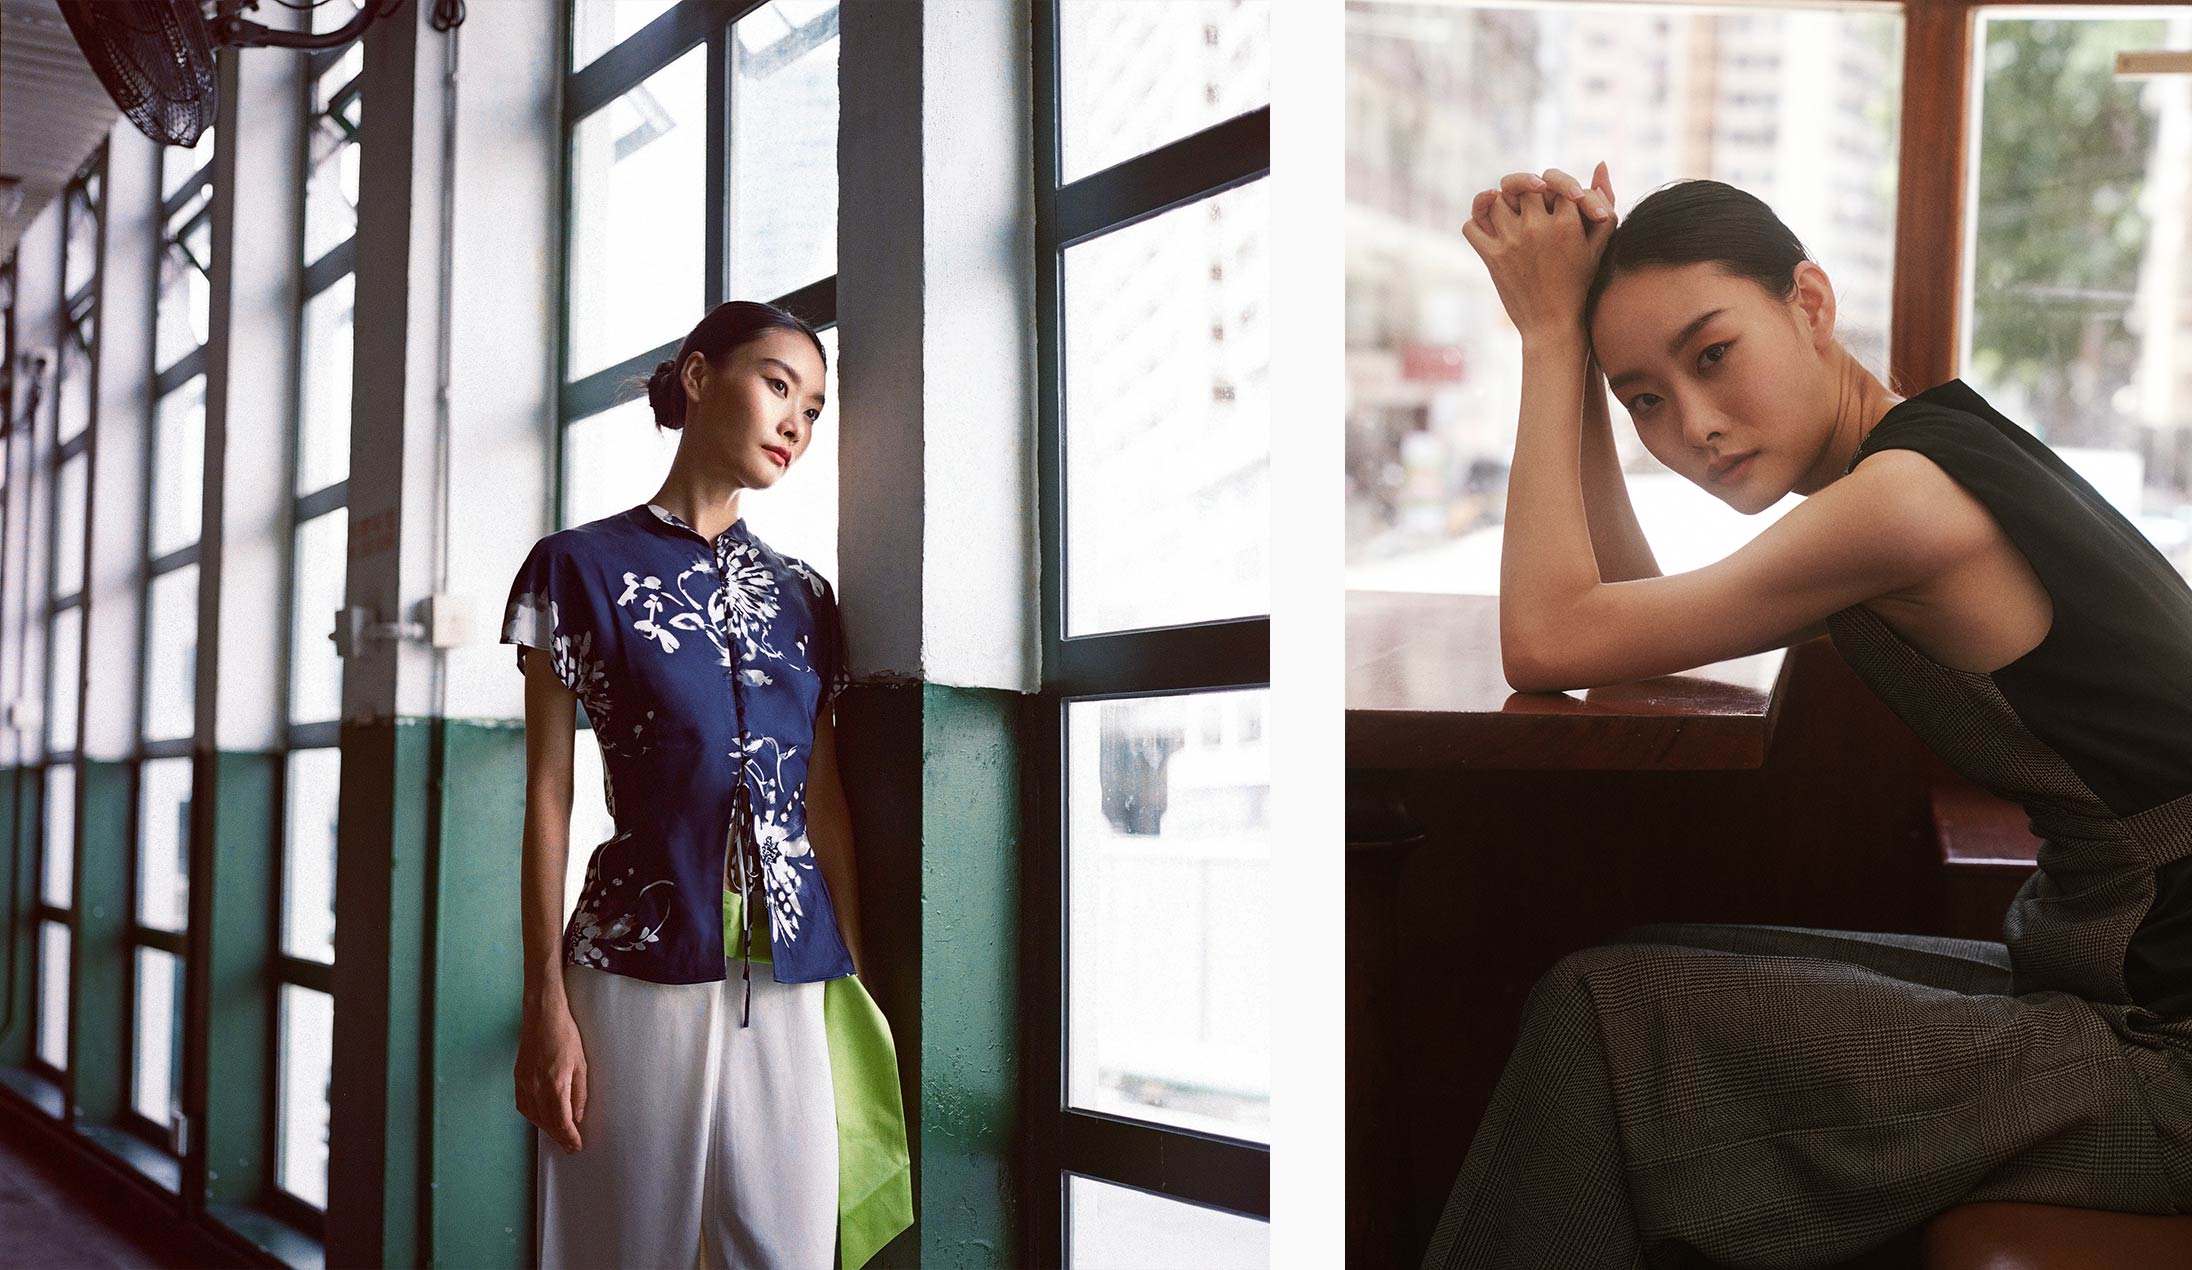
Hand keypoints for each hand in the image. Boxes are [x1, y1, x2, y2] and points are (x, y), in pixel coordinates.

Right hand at [516, 998, 587, 1152]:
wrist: (542, 1016)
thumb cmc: (565, 1035)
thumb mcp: (581, 1065)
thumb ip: (578, 1093)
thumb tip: (577, 1116)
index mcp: (554, 1085)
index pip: (561, 1121)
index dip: (569, 1137)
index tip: (576, 1146)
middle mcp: (535, 1088)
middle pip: (546, 1122)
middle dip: (559, 1136)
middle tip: (570, 1145)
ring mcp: (523, 1083)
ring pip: (532, 1116)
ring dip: (546, 1128)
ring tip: (559, 1134)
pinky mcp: (517, 1078)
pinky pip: (523, 1105)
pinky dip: (533, 1116)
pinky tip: (542, 1117)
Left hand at [1462, 162, 1618, 342]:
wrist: (1553, 324)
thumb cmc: (1581, 283)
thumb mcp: (1599, 243)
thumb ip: (1604, 201)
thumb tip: (1600, 163)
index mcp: (1566, 223)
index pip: (1556, 181)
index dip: (1556, 185)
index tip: (1556, 201)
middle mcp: (1536, 228)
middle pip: (1523, 185)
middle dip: (1526, 187)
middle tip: (1530, 198)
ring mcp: (1511, 242)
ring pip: (1495, 200)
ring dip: (1500, 203)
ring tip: (1511, 213)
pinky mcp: (1491, 258)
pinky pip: (1471, 226)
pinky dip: (1476, 223)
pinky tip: (1490, 227)